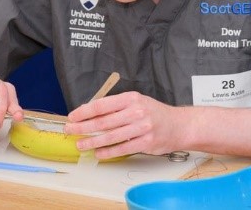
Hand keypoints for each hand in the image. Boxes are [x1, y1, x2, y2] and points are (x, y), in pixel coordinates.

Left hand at [64, 91, 184, 159]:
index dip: (84, 111)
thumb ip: (116, 106)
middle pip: (103, 121)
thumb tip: (90, 111)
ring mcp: (142, 128)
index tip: (73, 117)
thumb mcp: (137, 102)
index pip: (102, 105)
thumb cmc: (154, 113)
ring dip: (92, 141)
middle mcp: (136, 111)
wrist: (179, 125)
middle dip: (83, 127)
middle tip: (70, 131)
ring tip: (80, 144)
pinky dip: (108, 152)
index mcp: (131, 98)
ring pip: (110, 136)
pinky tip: (98, 152)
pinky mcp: (146, 143)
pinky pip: (122, 148)